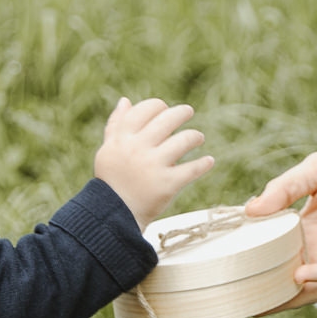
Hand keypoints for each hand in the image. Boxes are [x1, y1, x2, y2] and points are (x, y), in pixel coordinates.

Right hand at [94, 97, 214, 230]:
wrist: (114, 216)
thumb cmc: (112, 181)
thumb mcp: (108, 151)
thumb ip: (115, 126)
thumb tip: (126, 100)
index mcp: (122, 139)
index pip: (145, 110)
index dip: (158, 106)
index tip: (164, 109)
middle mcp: (137, 149)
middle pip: (168, 119)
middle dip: (182, 112)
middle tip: (188, 112)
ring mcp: (153, 166)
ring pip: (184, 140)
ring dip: (195, 136)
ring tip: (198, 138)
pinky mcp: (167, 184)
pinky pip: (193, 168)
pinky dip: (204, 164)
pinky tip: (208, 161)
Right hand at [245, 137, 316, 310]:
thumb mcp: (315, 171)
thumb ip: (283, 189)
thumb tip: (248, 211)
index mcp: (310, 232)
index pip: (277, 258)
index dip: (254, 270)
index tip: (224, 278)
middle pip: (291, 282)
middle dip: (266, 295)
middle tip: (233, 303)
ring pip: (316, 288)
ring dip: (290, 295)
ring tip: (261, 299)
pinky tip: (300, 274)